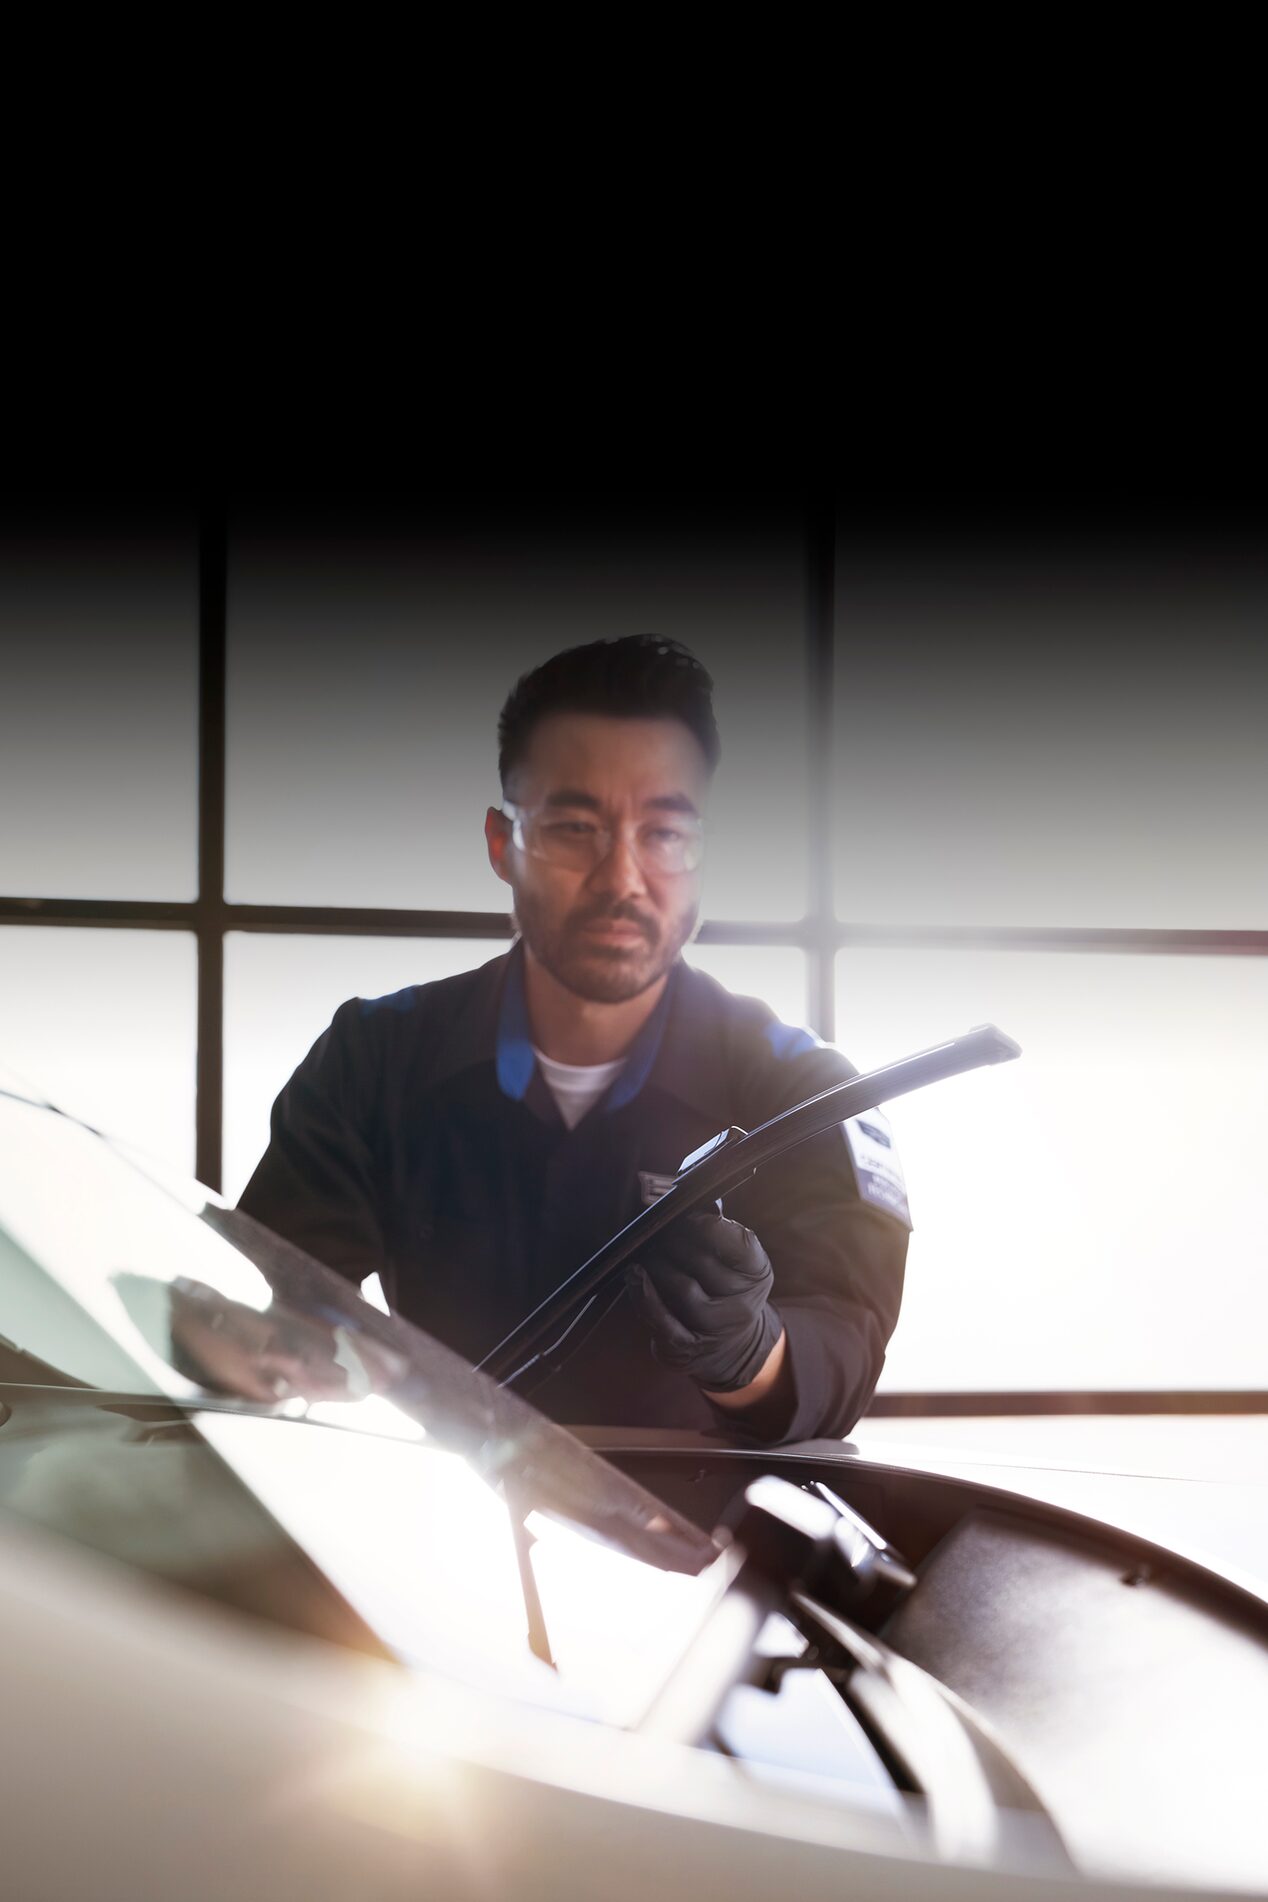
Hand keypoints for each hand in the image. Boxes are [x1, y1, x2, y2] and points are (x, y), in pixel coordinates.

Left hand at [630, 1210, 781, 1393]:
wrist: (732, 1349)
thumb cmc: (725, 1291)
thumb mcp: (734, 1262)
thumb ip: (718, 1231)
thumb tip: (701, 1200)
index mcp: (757, 1273)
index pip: (737, 1242)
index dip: (706, 1225)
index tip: (686, 1215)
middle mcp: (743, 1304)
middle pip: (702, 1262)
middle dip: (674, 1241)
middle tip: (659, 1232)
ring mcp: (717, 1330)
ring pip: (683, 1289)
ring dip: (658, 1265)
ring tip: (648, 1254)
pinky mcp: (689, 1349)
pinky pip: (663, 1321)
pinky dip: (644, 1295)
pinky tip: (634, 1276)